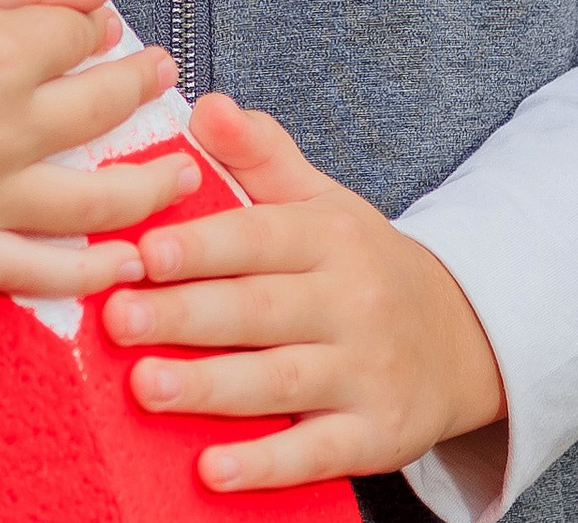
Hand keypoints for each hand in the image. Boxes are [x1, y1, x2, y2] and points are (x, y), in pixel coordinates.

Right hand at [0, 0, 197, 294]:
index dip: (99, 26)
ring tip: (181, 173)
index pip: (83, 37)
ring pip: (93, 200)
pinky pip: (34, 273)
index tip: (104, 25)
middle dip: (141, 88)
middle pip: (101, 111)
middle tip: (161, 77)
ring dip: (149, 185)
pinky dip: (87, 272)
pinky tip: (122, 262)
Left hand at [101, 91, 505, 492]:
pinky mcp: (377, 435)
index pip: (259, 237)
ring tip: (144, 387)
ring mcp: (367, 371)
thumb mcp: (321, 200)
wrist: (460, 338)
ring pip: (281, 380)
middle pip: (260, 309)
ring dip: (210, 388)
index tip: (141, 252)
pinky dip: (267, 465)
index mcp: (330, 236)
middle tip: (117, 320)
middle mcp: (352, 300)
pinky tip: (213, 471)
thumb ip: (259, 154)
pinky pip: (317, 452)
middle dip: (185, 315)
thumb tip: (206, 105)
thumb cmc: (361, 265)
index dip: (201, 245)